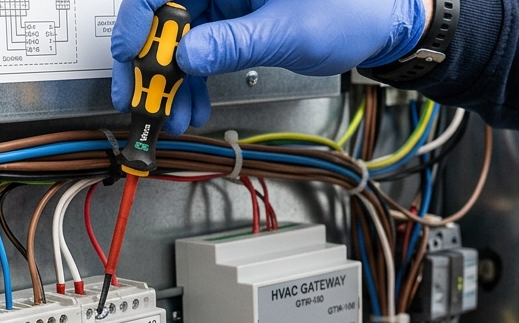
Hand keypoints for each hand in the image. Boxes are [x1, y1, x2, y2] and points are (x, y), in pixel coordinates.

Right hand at [112, 0, 428, 133]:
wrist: (385, 21)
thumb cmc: (353, 10)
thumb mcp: (286, 32)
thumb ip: (231, 45)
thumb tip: (183, 57)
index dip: (139, 27)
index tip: (133, 65)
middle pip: (164, 14)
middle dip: (152, 61)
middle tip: (142, 100)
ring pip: (179, 35)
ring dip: (172, 79)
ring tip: (172, 115)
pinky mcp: (234, 17)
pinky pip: (202, 45)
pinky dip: (194, 77)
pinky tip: (192, 105)